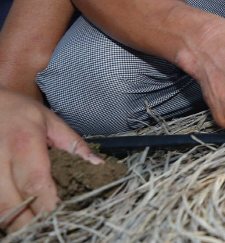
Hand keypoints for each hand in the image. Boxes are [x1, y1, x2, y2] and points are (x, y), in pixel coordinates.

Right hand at [0, 87, 98, 232]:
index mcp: (25, 144)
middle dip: (28, 222)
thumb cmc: (19, 111)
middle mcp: (1, 159)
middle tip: (46, 229)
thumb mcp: (51, 121)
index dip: (47, 205)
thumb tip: (97, 165)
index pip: (36, 183)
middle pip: (12, 203)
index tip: (60, 217)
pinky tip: (16, 216)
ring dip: (13, 222)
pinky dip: (2, 213)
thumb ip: (74, 145)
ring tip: (33, 227)